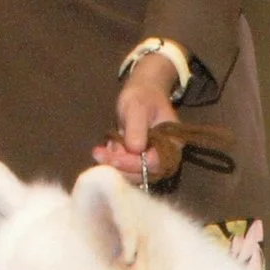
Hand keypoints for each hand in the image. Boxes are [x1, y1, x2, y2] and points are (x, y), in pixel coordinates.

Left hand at [89, 55, 179, 178]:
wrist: (140, 96)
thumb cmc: (142, 98)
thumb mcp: (138, 107)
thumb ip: (137, 128)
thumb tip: (135, 149)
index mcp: (172, 145)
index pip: (154, 163)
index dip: (133, 163)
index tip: (114, 157)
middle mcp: (164, 158)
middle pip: (142, 174)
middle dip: (119, 167)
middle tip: (98, 155)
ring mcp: (150, 162)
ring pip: (130, 174)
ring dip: (112, 165)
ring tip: (97, 152)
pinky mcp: (137, 163)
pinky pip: (124, 169)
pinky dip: (111, 162)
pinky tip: (101, 151)